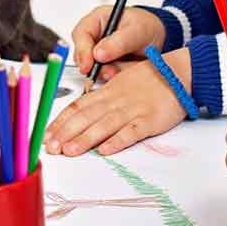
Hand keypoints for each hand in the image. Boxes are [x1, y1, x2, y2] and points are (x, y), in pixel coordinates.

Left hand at [45, 50, 188, 156]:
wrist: (180, 74)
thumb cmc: (150, 78)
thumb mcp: (121, 80)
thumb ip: (102, 94)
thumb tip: (82, 105)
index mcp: (107, 91)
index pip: (78, 106)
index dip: (61, 121)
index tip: (46, 134)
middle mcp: (116, 100)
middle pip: (86, 117)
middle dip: (66, 133)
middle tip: (50, 147)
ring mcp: (132, 110)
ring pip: (104, 125)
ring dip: (85, 139)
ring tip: (69, 151)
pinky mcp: (149, 121)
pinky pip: (131, 132)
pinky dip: (117, 141)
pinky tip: (105, 150)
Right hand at [71, 5, 166, 80]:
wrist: (162, 39)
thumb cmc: (148, 27)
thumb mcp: (138, 30)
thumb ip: (119, 41)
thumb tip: (98, 53)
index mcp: (97, 20)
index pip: (80, 34)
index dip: (82, 51)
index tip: (88, 66)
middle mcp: (95, 37)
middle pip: (82, 55)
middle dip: (95, 67)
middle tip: (111, 72)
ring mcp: (99, 54)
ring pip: (93, 69)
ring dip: (108, 73)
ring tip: (124, 70)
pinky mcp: (107, 67)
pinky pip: (104, 77)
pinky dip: (114, 78)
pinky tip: (125, 72)